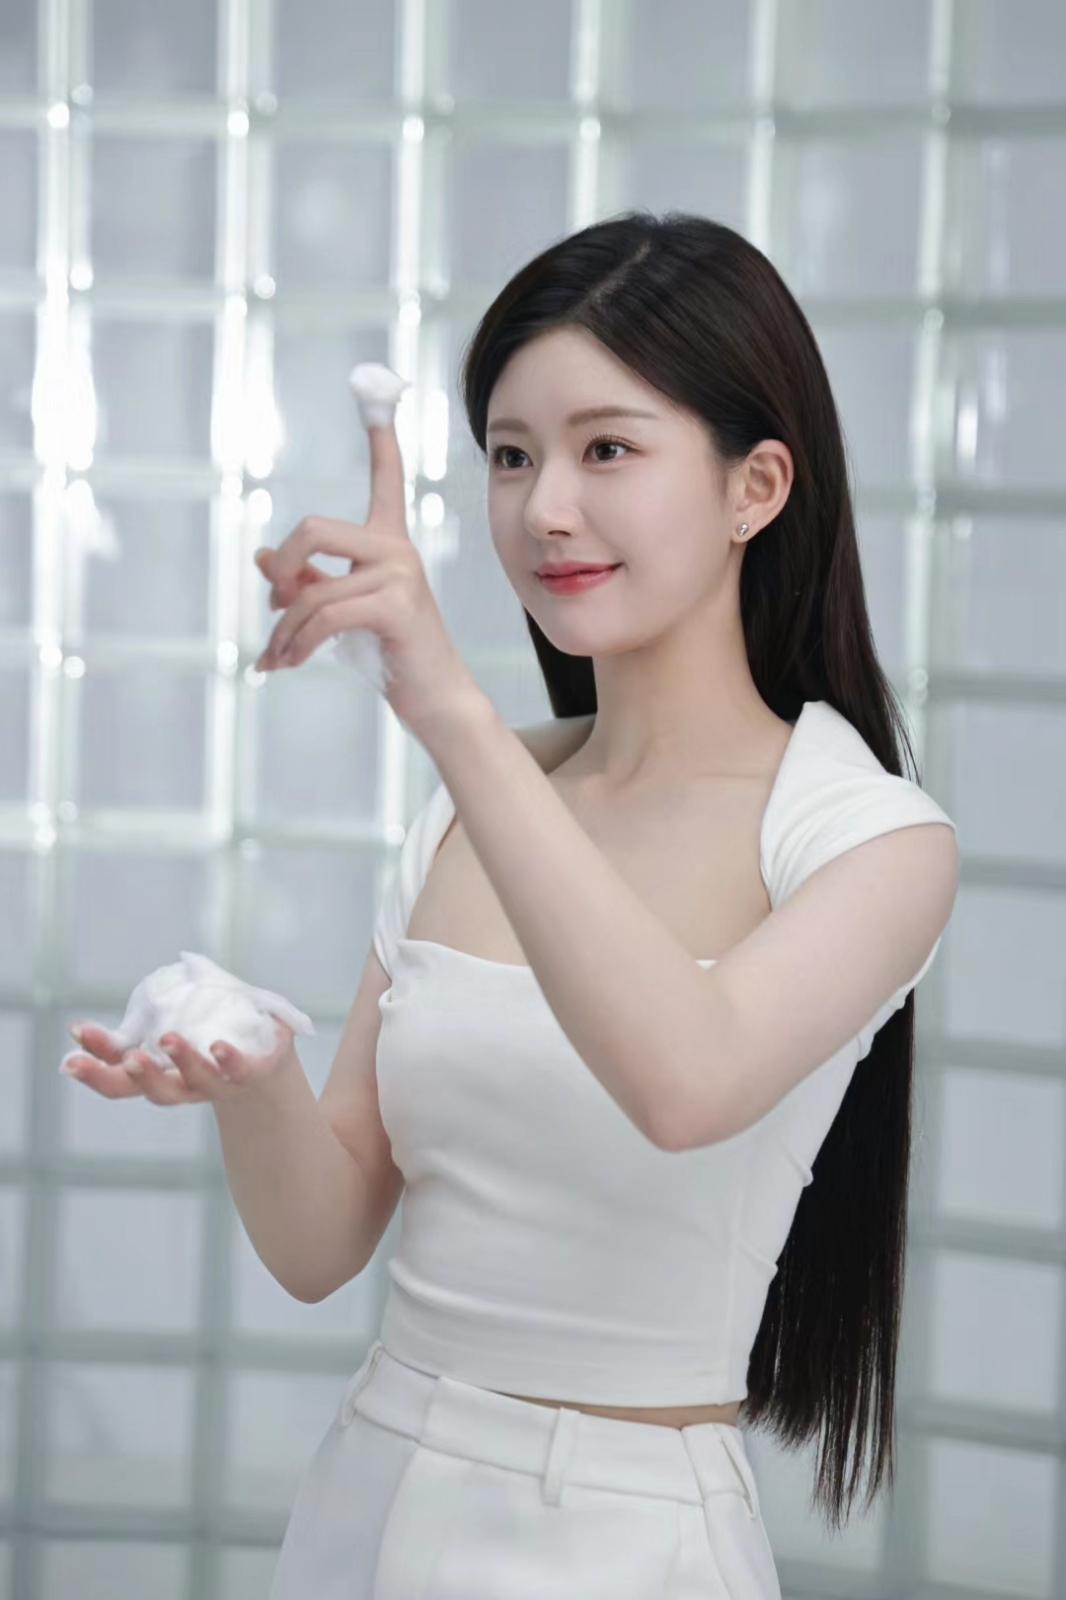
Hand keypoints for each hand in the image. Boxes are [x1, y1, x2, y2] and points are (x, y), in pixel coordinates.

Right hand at [63, 1018, 296, 1105]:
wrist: (268, 1059)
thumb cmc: (210, 1033)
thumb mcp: (175, 1020)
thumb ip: (149, 1014)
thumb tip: (134, 996)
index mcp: (157, 1074)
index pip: (117, 1075)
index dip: (94, 1063)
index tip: (77, 1034)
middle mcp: (182, 1085)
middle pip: (148, 1090)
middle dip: (132, 1075)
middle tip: (126, 1057)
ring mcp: (216, 1083)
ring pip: (194, 1081)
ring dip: (180, 1060)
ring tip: (168, 1038)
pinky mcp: (252, 1073)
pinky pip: (239, 1070)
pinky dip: (228, 1060)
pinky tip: (218, 1046)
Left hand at [251, 418, 485, 742]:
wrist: (436, 700)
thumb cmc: (390, 654)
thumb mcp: (342, 611)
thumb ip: (305, 582)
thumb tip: (261, 558)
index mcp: (389, 542)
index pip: (387, 476)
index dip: (381, 434)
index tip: (378, 388)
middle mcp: (397, 549)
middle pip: (312, 529)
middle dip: (281, 568)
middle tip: (273, 604)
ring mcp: (399, 575)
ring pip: (310, 591)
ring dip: (282, 631)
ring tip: (274, 658)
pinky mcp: (395, 607)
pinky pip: (323, 617)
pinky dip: (295, 645)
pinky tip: (286, 664)